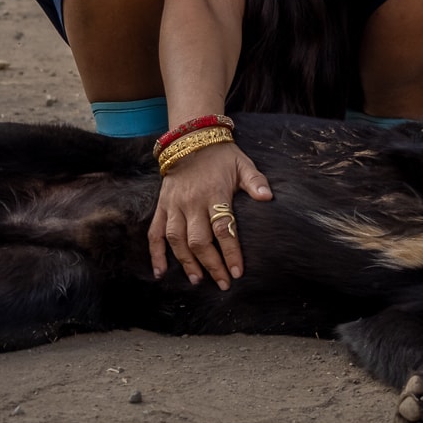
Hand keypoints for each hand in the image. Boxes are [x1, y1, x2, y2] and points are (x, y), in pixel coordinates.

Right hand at [148, 140, 272, 288]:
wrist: (191, 139)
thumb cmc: (222, 156)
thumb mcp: (243, 164)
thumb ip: (255, 181)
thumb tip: (268, 198)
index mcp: (214, 193)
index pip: (223, 228)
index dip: (230, 252)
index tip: (237, 272)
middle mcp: (192, 202)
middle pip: (199, 240)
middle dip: (211, 264)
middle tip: (222, 283)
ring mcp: (174, 205)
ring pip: (176, 240)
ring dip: (186, 262)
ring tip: (197, 280)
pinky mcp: (162, 206)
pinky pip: (154, 233)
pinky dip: (155, 253)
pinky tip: (160, 272)